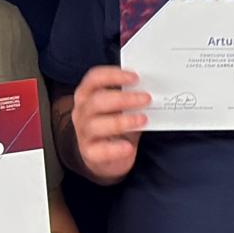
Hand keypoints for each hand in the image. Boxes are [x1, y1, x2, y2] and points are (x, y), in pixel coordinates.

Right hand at [69, 66, 152, 180]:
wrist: (104, 157)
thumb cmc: (114, 126)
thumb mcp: (121, 109)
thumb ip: (131, 99)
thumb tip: (151, 91)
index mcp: (87, 95)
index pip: (94, 79)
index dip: (114, 75)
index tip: (135, 77)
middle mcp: (82, 112)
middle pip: (97, 100)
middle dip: (124, 98)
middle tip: (146, 98)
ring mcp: (83, 132)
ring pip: (97, 124)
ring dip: (122, 121)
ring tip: (142, 120)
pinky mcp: (89, 152)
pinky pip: (100, 150)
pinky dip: (115, 148)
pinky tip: (128, 147)